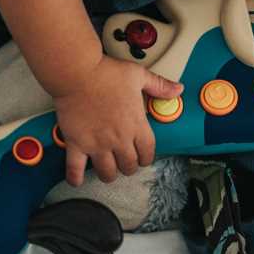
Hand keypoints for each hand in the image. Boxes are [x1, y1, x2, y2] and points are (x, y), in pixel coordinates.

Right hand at [52, 55, 182, 185]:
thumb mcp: (139, 75)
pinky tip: (77, 180)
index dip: (146, 158)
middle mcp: (118, 139)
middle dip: (129, 166)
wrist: (77, 73)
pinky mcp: (77, 143)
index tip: (142, 157)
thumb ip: (159, 86)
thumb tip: (178, 89)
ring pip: (107, 172)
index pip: (147, 152)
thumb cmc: (106, 73)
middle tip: (124, 162)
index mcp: (136, 124)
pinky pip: (75, 169)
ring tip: (106, 169)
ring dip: (109, 174)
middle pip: (129, 166)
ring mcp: (97, 143)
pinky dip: (75, 178)